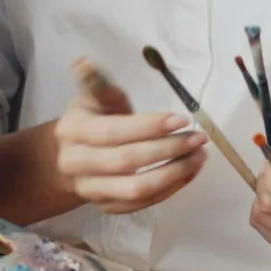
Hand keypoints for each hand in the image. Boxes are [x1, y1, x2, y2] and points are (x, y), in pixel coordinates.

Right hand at [50, 62, 207, 215]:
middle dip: (167, 150)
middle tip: (198, 139)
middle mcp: (75, 164)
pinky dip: (169, 190)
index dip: (148, 127)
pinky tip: (189, 172)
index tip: (181, 119)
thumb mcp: (93, 97)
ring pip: (135, 190)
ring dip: (173, 175)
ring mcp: (90, 190)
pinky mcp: (107, 207)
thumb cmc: (92, 119)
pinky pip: (141, 205)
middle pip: (126, 162)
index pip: (112, 131)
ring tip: (199, 157)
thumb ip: (97, 84)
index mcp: (72, 130)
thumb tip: (85, 63)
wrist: (72, 155)